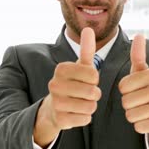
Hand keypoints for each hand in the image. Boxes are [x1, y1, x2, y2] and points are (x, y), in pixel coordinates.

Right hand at [34, 27, 101, 146]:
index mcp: (61, 69)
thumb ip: (86, 49)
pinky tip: (76, 112)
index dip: (95, 79)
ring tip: (81, 102)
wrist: (54, 108)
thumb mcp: (80, 66)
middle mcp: (55, 85)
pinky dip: (85, 117)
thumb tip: (88, 29)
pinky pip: (85, 119)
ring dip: (91, 106)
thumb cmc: (73, 83)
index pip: (93, 75)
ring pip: (90, 106)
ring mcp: (56, 103)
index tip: (87, 80)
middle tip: (85, 93)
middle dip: (94, 94)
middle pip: (93, 92)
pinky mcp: (60, 119)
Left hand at [119, 34, 148, 148]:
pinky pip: (138, 126)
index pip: (123, 85)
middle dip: (128, 105)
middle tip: (139, 102)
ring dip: (133, 115)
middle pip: (126, 101)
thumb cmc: (147, 91)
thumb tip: (140, 34)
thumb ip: (138, 55)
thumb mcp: (142, 73)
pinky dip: (139, 126)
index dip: (125, 90)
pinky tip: (148, 121)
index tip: (135, 90)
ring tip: (143, 111)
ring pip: (130, 114)